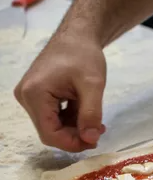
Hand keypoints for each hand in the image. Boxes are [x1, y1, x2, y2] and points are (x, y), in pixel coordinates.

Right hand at [14, 33, 106, 151]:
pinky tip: (87, 114)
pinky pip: (52, 116)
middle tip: (99, 131)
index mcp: (34, 94)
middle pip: (49, 131)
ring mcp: (29, 96)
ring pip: (52, 125)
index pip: (49, 134)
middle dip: (75, 136)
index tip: (95, 141)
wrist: (76, 36)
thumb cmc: (84, 55)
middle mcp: (25, 97)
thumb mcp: (93, 85)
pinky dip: (70, 120)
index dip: (72, 143)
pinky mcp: (36, 95)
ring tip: (97, 122)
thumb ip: (91, 113)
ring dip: (75, 128)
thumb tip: (90, 139)